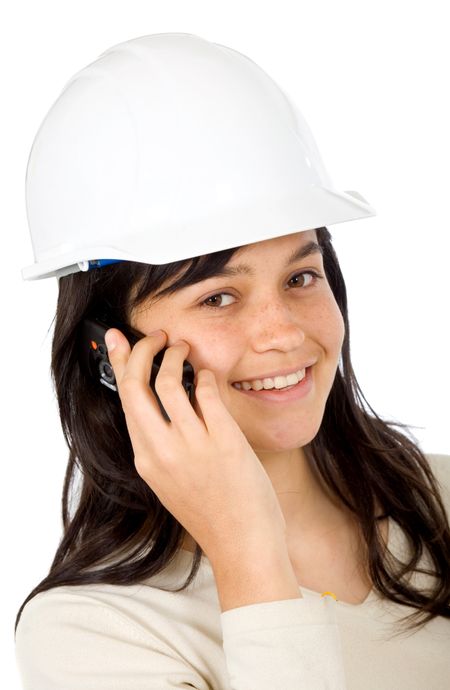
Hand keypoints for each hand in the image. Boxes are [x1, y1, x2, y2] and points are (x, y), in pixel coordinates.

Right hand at [105, 328, 286, 563]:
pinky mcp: (223, 441)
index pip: (124, 399)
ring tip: (183, 349)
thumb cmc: (212, 513)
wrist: (242, 545)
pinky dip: (205, 375)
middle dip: (142, 350)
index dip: (119, 362)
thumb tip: (158, 400)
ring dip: (175, 355)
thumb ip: (161, 444)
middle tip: (155, 336)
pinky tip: (209, 376)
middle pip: (136, 384)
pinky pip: (207, 392)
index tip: (118, 340)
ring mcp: (192, 445)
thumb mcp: (171, 480)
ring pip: (169, 381)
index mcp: (145, 459)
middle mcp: (161, 450)